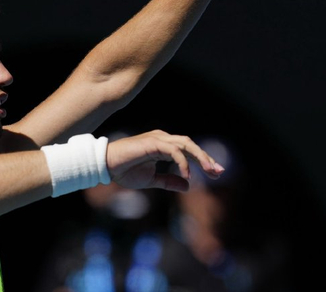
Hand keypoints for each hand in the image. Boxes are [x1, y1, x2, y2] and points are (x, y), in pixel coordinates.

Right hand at [106, 130, 223, 191]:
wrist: (106, 166)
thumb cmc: (124, 171)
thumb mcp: (151, 180)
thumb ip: (168, 181)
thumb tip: (187, 187)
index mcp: (162, 146)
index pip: (188, 151)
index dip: (203, 161)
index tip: (216, 174)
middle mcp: (162, 139)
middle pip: (190, 145)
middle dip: (206, 158)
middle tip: (219, 173)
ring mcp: (158, 139)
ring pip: (186, 144)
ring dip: (200, 157)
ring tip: (210, 171)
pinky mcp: (153, 143)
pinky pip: (174, 151)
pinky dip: (183, 163)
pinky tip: (187, 175)